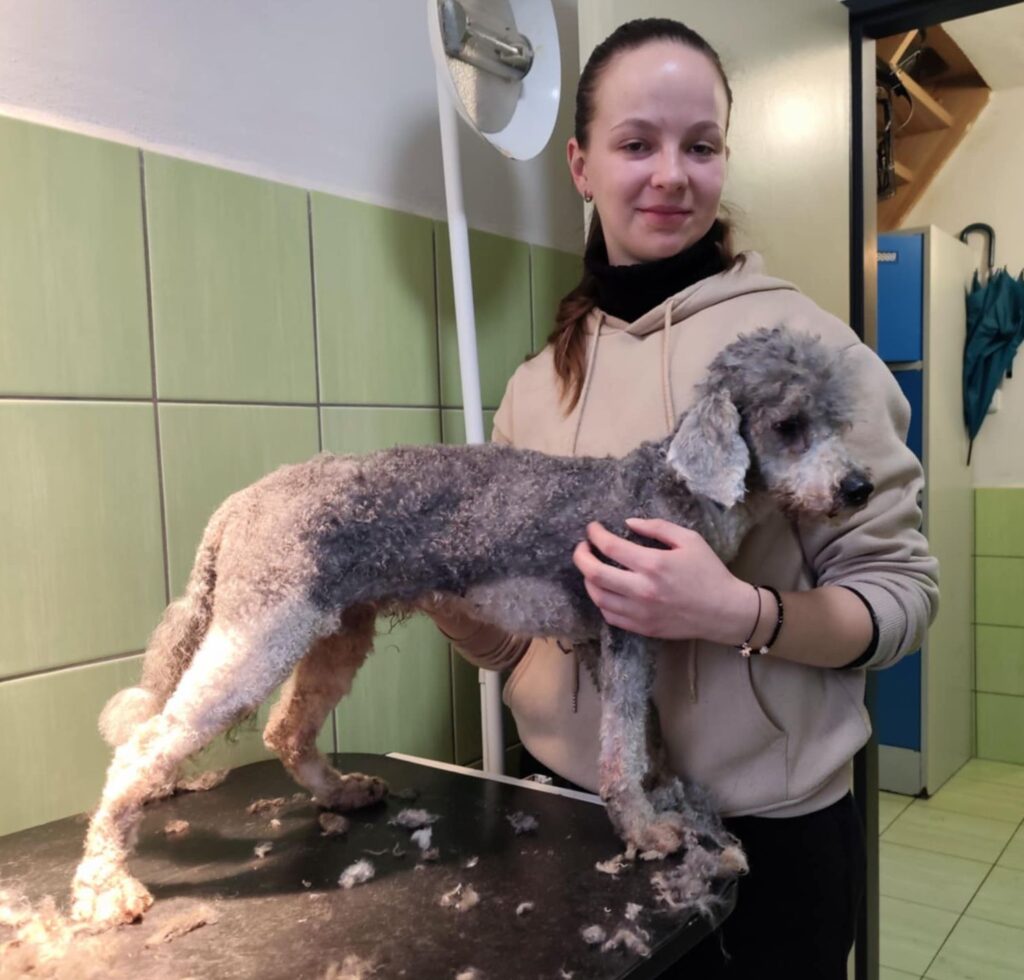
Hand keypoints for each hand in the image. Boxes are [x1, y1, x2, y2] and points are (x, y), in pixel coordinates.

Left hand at [572, 518, 755, 643]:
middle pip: (594, 574)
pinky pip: (609, 615)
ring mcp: (640, 612)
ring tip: (592, 568)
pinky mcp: (642, 628)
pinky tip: (606, 590)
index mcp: (653, 564)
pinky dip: (602, 600)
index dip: (595, 535)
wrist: (724, 611)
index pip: (610, 547)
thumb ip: (657, 527)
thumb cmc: (709, 572)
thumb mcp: (689, 540)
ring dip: (588, 579)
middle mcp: (642, 589)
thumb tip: (628, 523)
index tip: (593, 528)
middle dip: (581, 556)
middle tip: (582, 547)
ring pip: (597, 597)